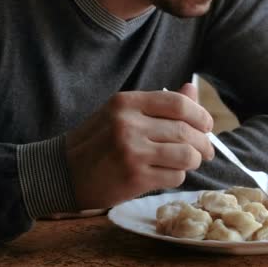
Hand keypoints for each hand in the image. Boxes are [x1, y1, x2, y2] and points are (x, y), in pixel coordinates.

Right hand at [65, 83, 214, 209]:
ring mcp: (132, 151)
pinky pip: (174, 176)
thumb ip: (158, 104)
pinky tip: (165, 175)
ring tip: (188, 162)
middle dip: (204, 143)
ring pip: (186, 155)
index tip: (206, 126)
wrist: (61, 172)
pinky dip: (177, 177)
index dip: (201, 115)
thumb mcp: (121, 114)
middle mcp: (129, 123)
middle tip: (206, 151)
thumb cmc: (95, 141)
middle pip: (187, 131)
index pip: (178, 103)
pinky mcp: (134, 177)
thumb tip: (192, 88)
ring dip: (194, 161)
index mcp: (126, 102)